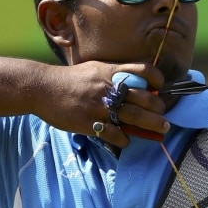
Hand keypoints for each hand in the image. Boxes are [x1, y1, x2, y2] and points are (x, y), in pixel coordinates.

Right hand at [38, 62, 169, 146]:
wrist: (42, 88)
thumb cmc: (71, 80)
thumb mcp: (95, 68)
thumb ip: (116, 74)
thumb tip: (139, 84)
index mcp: (111, 71)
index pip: (143, 70)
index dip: (157, 79)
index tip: (160, 88)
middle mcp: (108, 87)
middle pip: (144, 98)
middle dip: (159, 108)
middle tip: (164, 117)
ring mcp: (99, 106)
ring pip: (134, 116)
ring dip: (151, 125)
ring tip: (160, 130)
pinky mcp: (89, 123)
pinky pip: (114, 133)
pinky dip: (124, 138)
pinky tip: (126, 139)